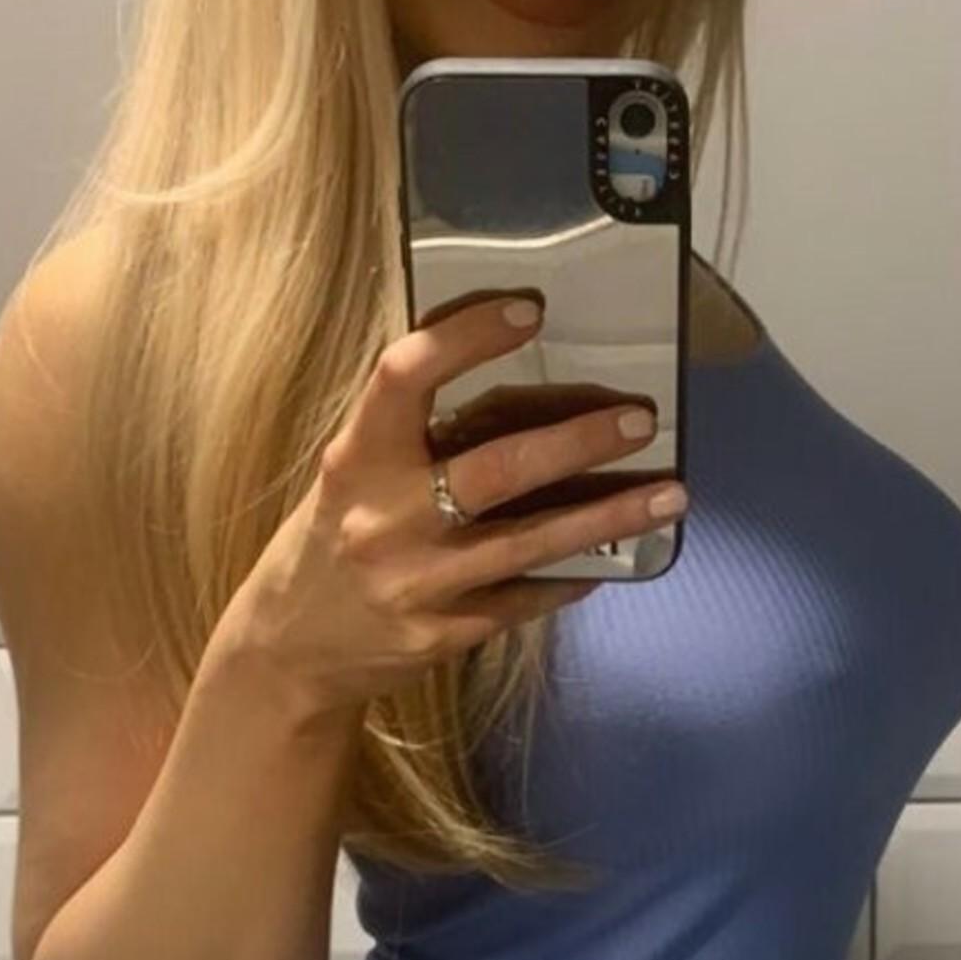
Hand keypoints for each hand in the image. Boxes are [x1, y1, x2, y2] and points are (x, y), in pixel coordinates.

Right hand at [220, 290, 684, 717]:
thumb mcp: (351, 475)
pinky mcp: (444, 634)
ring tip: (671, 494)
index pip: (404, 377)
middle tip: (640, 418)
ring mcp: (417, 583)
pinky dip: (572, 573)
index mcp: (354, 459)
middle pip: (495, 470)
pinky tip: (612, 557)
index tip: (529, 309)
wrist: (288, 650)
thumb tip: (517, 386)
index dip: (465, 337)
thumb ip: (411, 435)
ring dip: (608, 516)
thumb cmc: (331, 537)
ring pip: (530, 543)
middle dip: (577, 441)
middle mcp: (383, 519)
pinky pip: (525, 598)